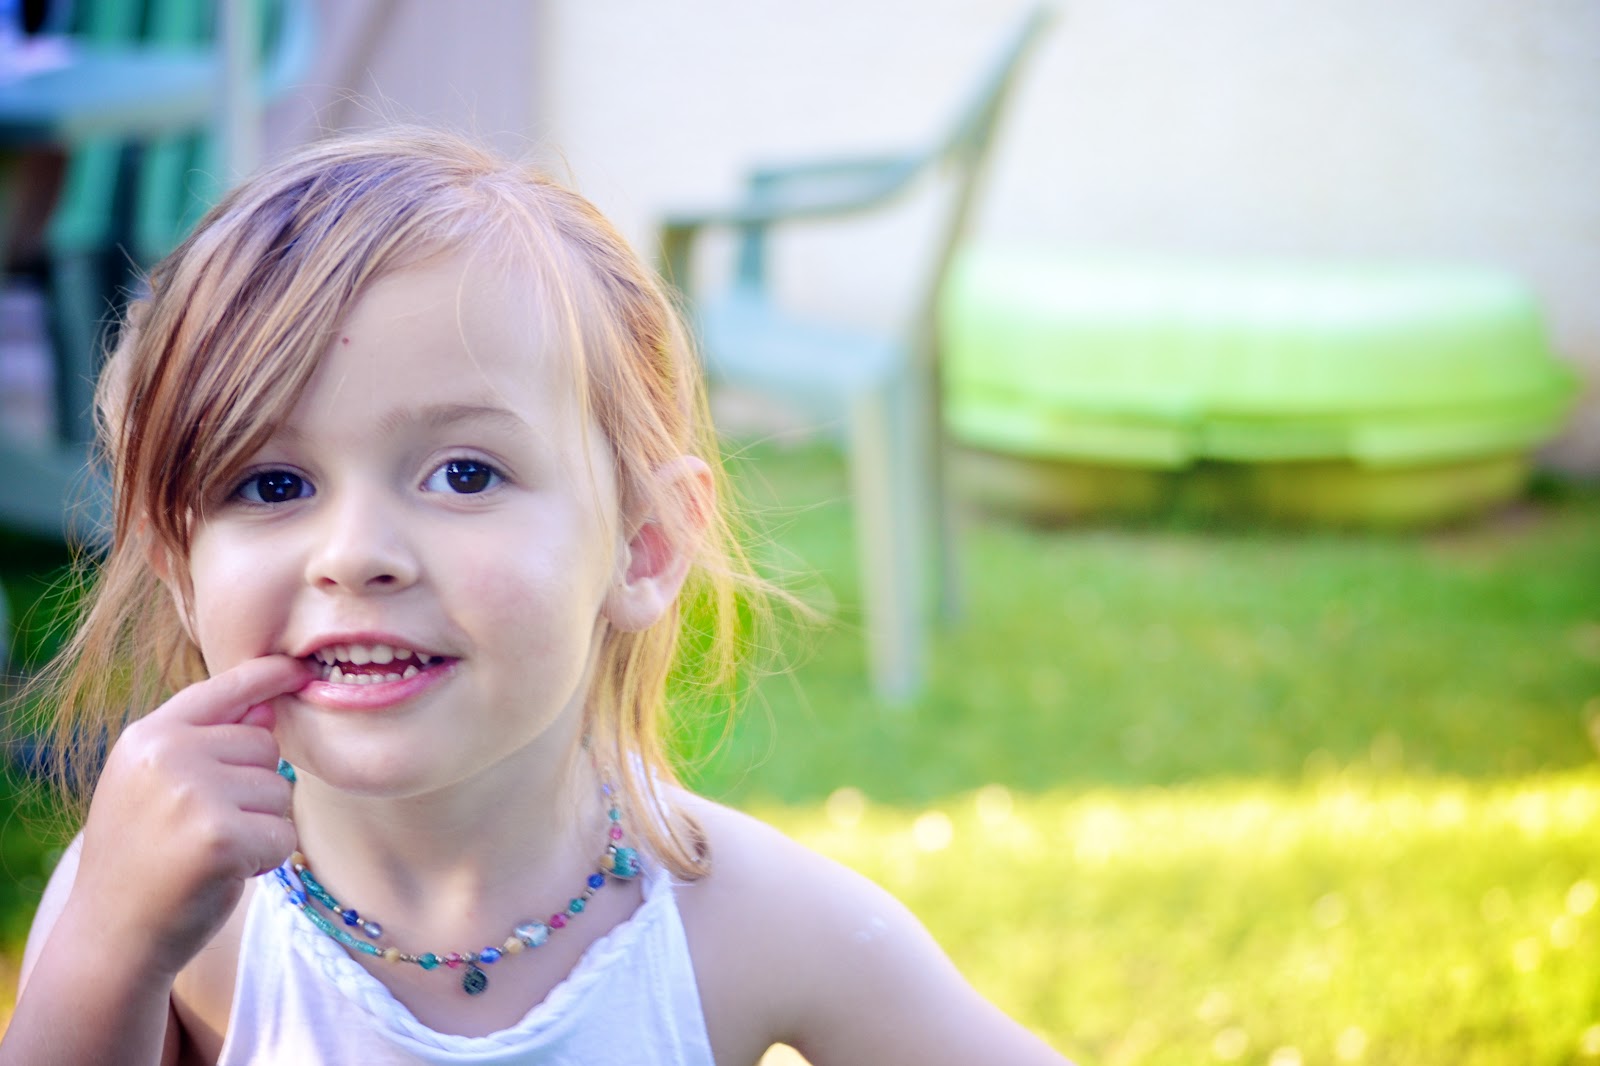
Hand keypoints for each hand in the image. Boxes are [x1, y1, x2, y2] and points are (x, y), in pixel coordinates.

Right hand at [68, 655, 308, 979]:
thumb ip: (208, 744)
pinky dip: (267, 859)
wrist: (112, 937)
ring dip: (261, 827)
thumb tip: (269, 707)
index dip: (266, 677)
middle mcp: (168, 755)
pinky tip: (224, 873)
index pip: (221, 690)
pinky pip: (284, 833)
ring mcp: (193, 793)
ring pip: (281, 791)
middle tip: (205, 830)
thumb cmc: (143, 859)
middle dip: (254, 791)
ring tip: (209, 852)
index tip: (299, 668)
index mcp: (148, 737)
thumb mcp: (158, 788)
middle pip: (266, 746)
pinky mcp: (221, 836)